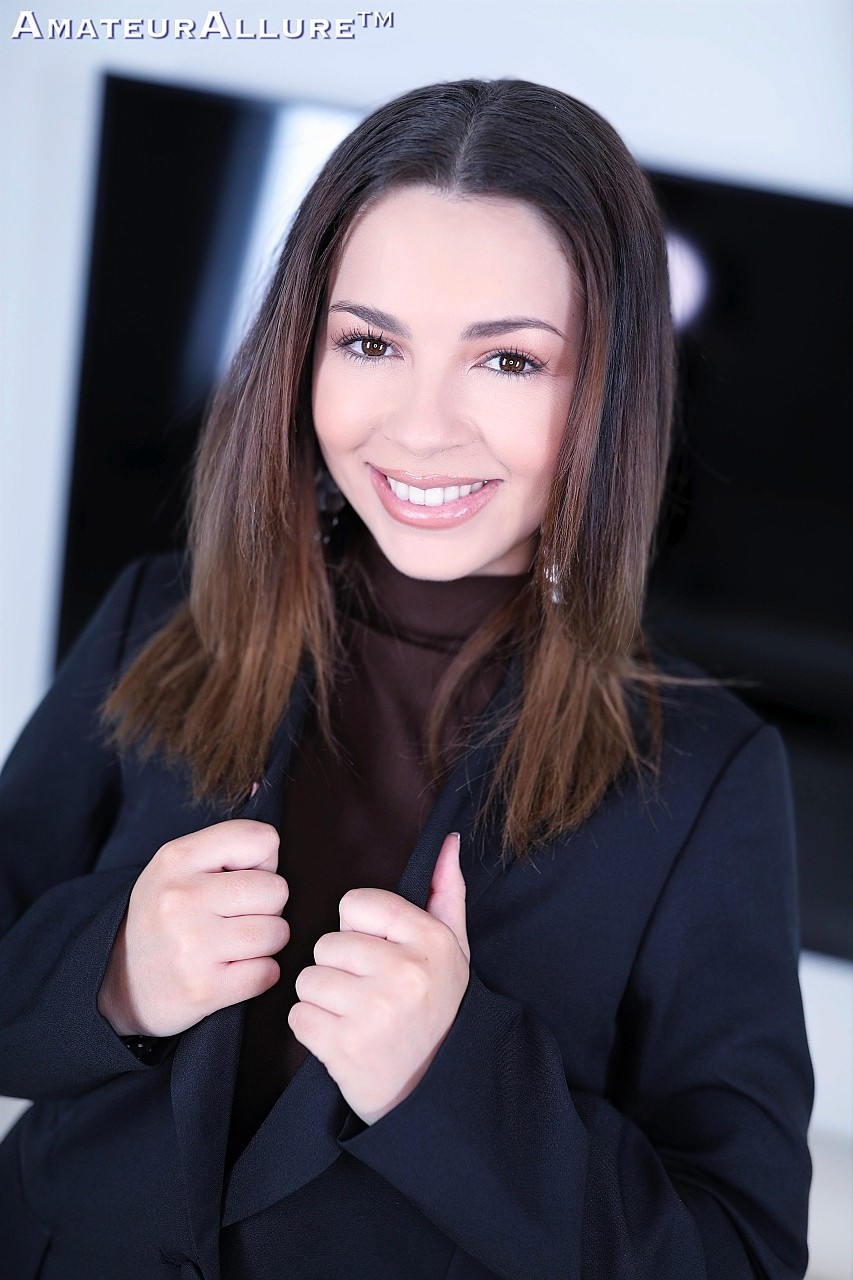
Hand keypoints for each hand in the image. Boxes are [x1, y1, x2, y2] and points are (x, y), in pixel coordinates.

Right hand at [98, 820, 289, 1037]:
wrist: (122, 982)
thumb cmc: (166, 916)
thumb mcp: (180, 867)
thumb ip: (228, 849)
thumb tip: (275, 858)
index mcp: (177, 858)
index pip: (264, 840)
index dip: (263, 863)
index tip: (239, 879)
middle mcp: (182, 898)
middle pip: (277, 890)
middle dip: (267, 906)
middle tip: (236, 917)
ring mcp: (192, 945)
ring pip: (277, 933)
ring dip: (265, 942)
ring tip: (233, 943)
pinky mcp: (204, 988)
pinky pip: (268, 973)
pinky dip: (259, 974)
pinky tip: (232, 970)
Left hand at [288, 832, 469, 1124]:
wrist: (432, 1090)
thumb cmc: (435, 1009)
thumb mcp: (453, 950)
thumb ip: (446, 892)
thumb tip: (448, 840)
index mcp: (430, 941)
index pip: (356, 904)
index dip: (358, 930)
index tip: (378, 954)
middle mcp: (405, 972)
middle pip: (327, 944)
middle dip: (338, 968)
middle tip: (365, 993)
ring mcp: (375, 1011)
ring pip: (307, 979)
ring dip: (321, 1000)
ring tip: (352, 1016)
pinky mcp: (345, 1047)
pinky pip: (298, 1017)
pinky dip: (311, 1030)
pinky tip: (341, 1039)